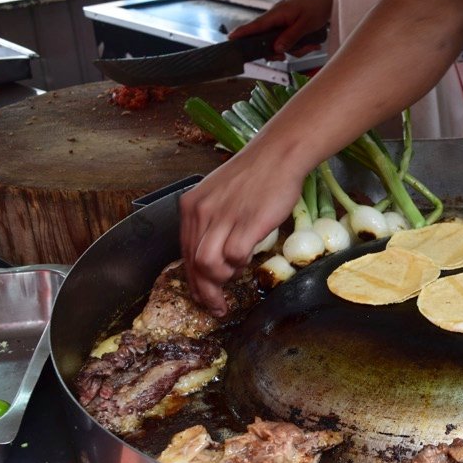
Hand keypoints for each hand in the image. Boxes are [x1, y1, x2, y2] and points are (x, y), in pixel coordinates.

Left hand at [180, 145, 303, 314]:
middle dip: (205, 292)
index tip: (202, 296)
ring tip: (234, 275)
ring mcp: (224, 218)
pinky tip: (247, 260)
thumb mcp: (219, 194)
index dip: (192, 281)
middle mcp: (202, 213)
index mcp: (191, 207)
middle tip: (217, 306)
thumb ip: (211, 220)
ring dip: (222, 278)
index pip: (184, 253)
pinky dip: (241, 264)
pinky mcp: (247, 223)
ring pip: (209, 264)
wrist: (278, 155)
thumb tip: (211, 251)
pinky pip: (235, 256)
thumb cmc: (255, 175)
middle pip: (194, 264)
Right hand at [229, 0, 335, 55]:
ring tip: (311, 44)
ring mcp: (285, 21)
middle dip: (280, 51)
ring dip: (297, 48)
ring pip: (283, 43)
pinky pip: (292, 40)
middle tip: (284, 57)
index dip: (242, 33)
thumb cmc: (318, 3)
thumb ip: (290, 37)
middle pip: (269, 40)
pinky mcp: (293, 24)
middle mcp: (278, 18)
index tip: (230, 40)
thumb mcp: (305, 24)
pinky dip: (302, 44)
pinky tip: (313, 41)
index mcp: (276, 15)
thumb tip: (276, 49)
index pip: (255, 26)